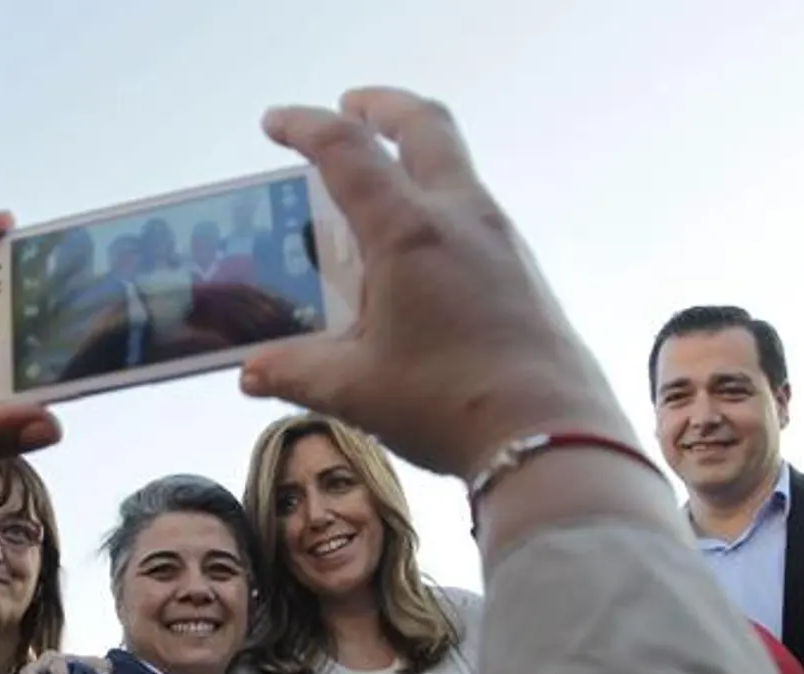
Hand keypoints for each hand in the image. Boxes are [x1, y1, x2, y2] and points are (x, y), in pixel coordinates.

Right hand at [242, 87, 624, 478]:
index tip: (275, 123)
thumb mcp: (356, 390)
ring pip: (455, 167)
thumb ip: (297, 371)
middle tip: (349, 106)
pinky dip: (437, 205)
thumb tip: (252, 372)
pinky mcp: (523, 269)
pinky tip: (417, 255)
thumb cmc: (447, 405)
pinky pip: (473, 213)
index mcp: (408, 231)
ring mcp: (501, 239)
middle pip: (423, 125)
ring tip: (376, 190)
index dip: (304, 127)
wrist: (550, 436)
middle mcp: (459, 217)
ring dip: (414, 158)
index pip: (346, 151)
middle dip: (381, 106)